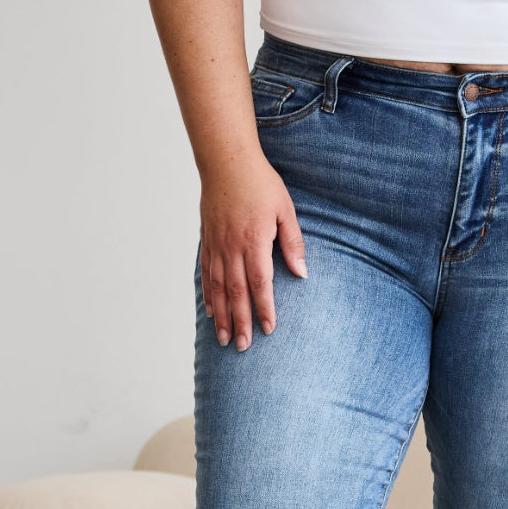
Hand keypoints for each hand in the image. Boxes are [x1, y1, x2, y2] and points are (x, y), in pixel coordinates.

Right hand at [198, 152, 306, 351]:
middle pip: (236, 293)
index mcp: (254, 241)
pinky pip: (206, 274)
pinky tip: (212, 312)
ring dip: (222, 316)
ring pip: (217, 288)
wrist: (226, 161)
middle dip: (241, 322)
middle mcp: (231, 247)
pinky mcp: (207, 241)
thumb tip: (301, 273)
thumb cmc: (260, 183)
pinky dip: (208, 296)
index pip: (260, 283)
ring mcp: (216, 245)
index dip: (264, 308)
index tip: (268, 330)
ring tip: (225, 339)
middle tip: (243, 347)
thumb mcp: (285, 210)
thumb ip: (293, 243)